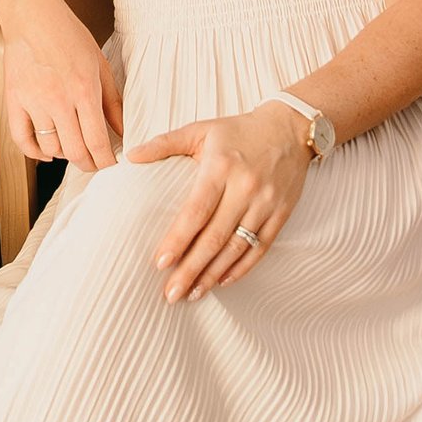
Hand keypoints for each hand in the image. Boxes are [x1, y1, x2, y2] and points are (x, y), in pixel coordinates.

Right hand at [1, 0, 123, 172]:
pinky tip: (47, 152)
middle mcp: (58, 100)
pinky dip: (34, 153)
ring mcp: (33, 102)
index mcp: (84, 90)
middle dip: (89, 164)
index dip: (106, 161)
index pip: (97, 141)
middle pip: (74, 151)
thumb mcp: (100, 65)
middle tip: (95, 164)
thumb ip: (113, 101)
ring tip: (73, 148)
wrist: (33, 15)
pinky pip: (21, 139)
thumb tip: (124, 131)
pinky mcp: (14, 101)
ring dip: (64, 155)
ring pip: (50, 148)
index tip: (111, 166)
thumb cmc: (68, 35)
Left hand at [128, 104, 313, 302]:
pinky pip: (261, 247)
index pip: (196, 210)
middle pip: (215, 237)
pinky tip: (223, 281)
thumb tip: (130, 156)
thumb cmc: (238, 131)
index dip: (178, 239)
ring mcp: (266, 203)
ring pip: (237, 248)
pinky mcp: (282, 213)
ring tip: (192, 294)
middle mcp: (245, 187)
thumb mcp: (201, 129)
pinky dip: (242, 268)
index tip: (160, 263)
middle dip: (191, 269)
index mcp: (221, 167)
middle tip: (171, 294)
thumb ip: (164, 143)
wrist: (291, 127)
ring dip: (213, 275)